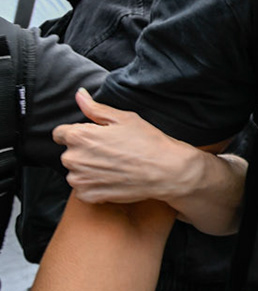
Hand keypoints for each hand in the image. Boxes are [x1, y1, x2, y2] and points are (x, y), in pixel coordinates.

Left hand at [55, 90, 203, 206]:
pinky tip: (112, 179)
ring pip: (75, 172)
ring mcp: (79, 179)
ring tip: (112, 166)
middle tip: (110, 152)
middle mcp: (73, 159)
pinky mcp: (88, 195)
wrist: (166, 171)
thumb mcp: (124, 118)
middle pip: (69, 153)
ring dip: (88, 170)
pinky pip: (82, 189)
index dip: (78, 133)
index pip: (60, 134)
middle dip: (84, 152)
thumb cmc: (147, 142)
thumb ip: (95, 108)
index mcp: (79, 136)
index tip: (95, 138)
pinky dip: (93, 185)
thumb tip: (79, 95)